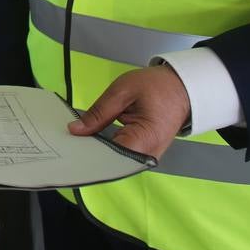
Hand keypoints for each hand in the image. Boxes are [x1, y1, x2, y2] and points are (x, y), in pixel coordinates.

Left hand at [67, 65, 190, 158]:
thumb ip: (98, 112)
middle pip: (112, 163)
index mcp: (145, 139)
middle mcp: (147, 155)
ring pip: (115, 161)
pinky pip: (121, 156)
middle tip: (66, 142)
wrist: (182, 87)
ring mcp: (146, 157)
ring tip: (74, 141)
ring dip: (96, 152)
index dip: (88, 154)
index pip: (110, 157)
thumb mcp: (122, 91)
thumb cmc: (156, 86)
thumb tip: (75, 130)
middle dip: (89, 154)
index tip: (68, 147)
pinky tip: (89, 141)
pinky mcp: (143, 153)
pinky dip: (105, 150)